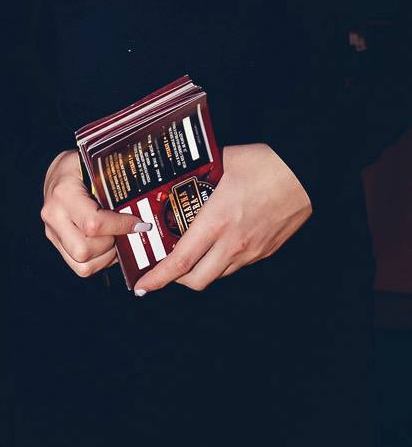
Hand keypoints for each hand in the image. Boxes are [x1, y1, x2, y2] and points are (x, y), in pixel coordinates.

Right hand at [40, 149, 151, 277]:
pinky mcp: (57, 244)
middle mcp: (54, 216)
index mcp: (63, 193)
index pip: (93, 223)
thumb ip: (115, 186)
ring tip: (116, 239)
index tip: (138, 222)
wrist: (57, 173)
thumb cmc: (81, 167)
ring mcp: (53, 233)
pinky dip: (98, 262)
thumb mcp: (97, 166)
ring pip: (82, 265)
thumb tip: (143, 211)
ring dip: (105, 257)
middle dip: (110, 245)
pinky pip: (80, 267)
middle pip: (84, 250)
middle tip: (122, 231)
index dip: (120, 226)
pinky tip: (107, 246)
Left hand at [136, 143, 311, 295]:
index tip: (142, 285)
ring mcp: (252, 251)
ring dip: (198, 271)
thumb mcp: (224, 161)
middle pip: (196, 280)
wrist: (305, 174)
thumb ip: (201, 170)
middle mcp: (233, 243)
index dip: (158, 277)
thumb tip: (186, 170)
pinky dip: (220, 263)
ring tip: (188, 256)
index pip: (180, 260)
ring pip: (217, 275)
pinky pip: (236, 266)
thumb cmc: (269, 165)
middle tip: (163, 268)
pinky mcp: (266, 251)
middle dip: (174, 280)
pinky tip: (217, 246)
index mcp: (217, 221)